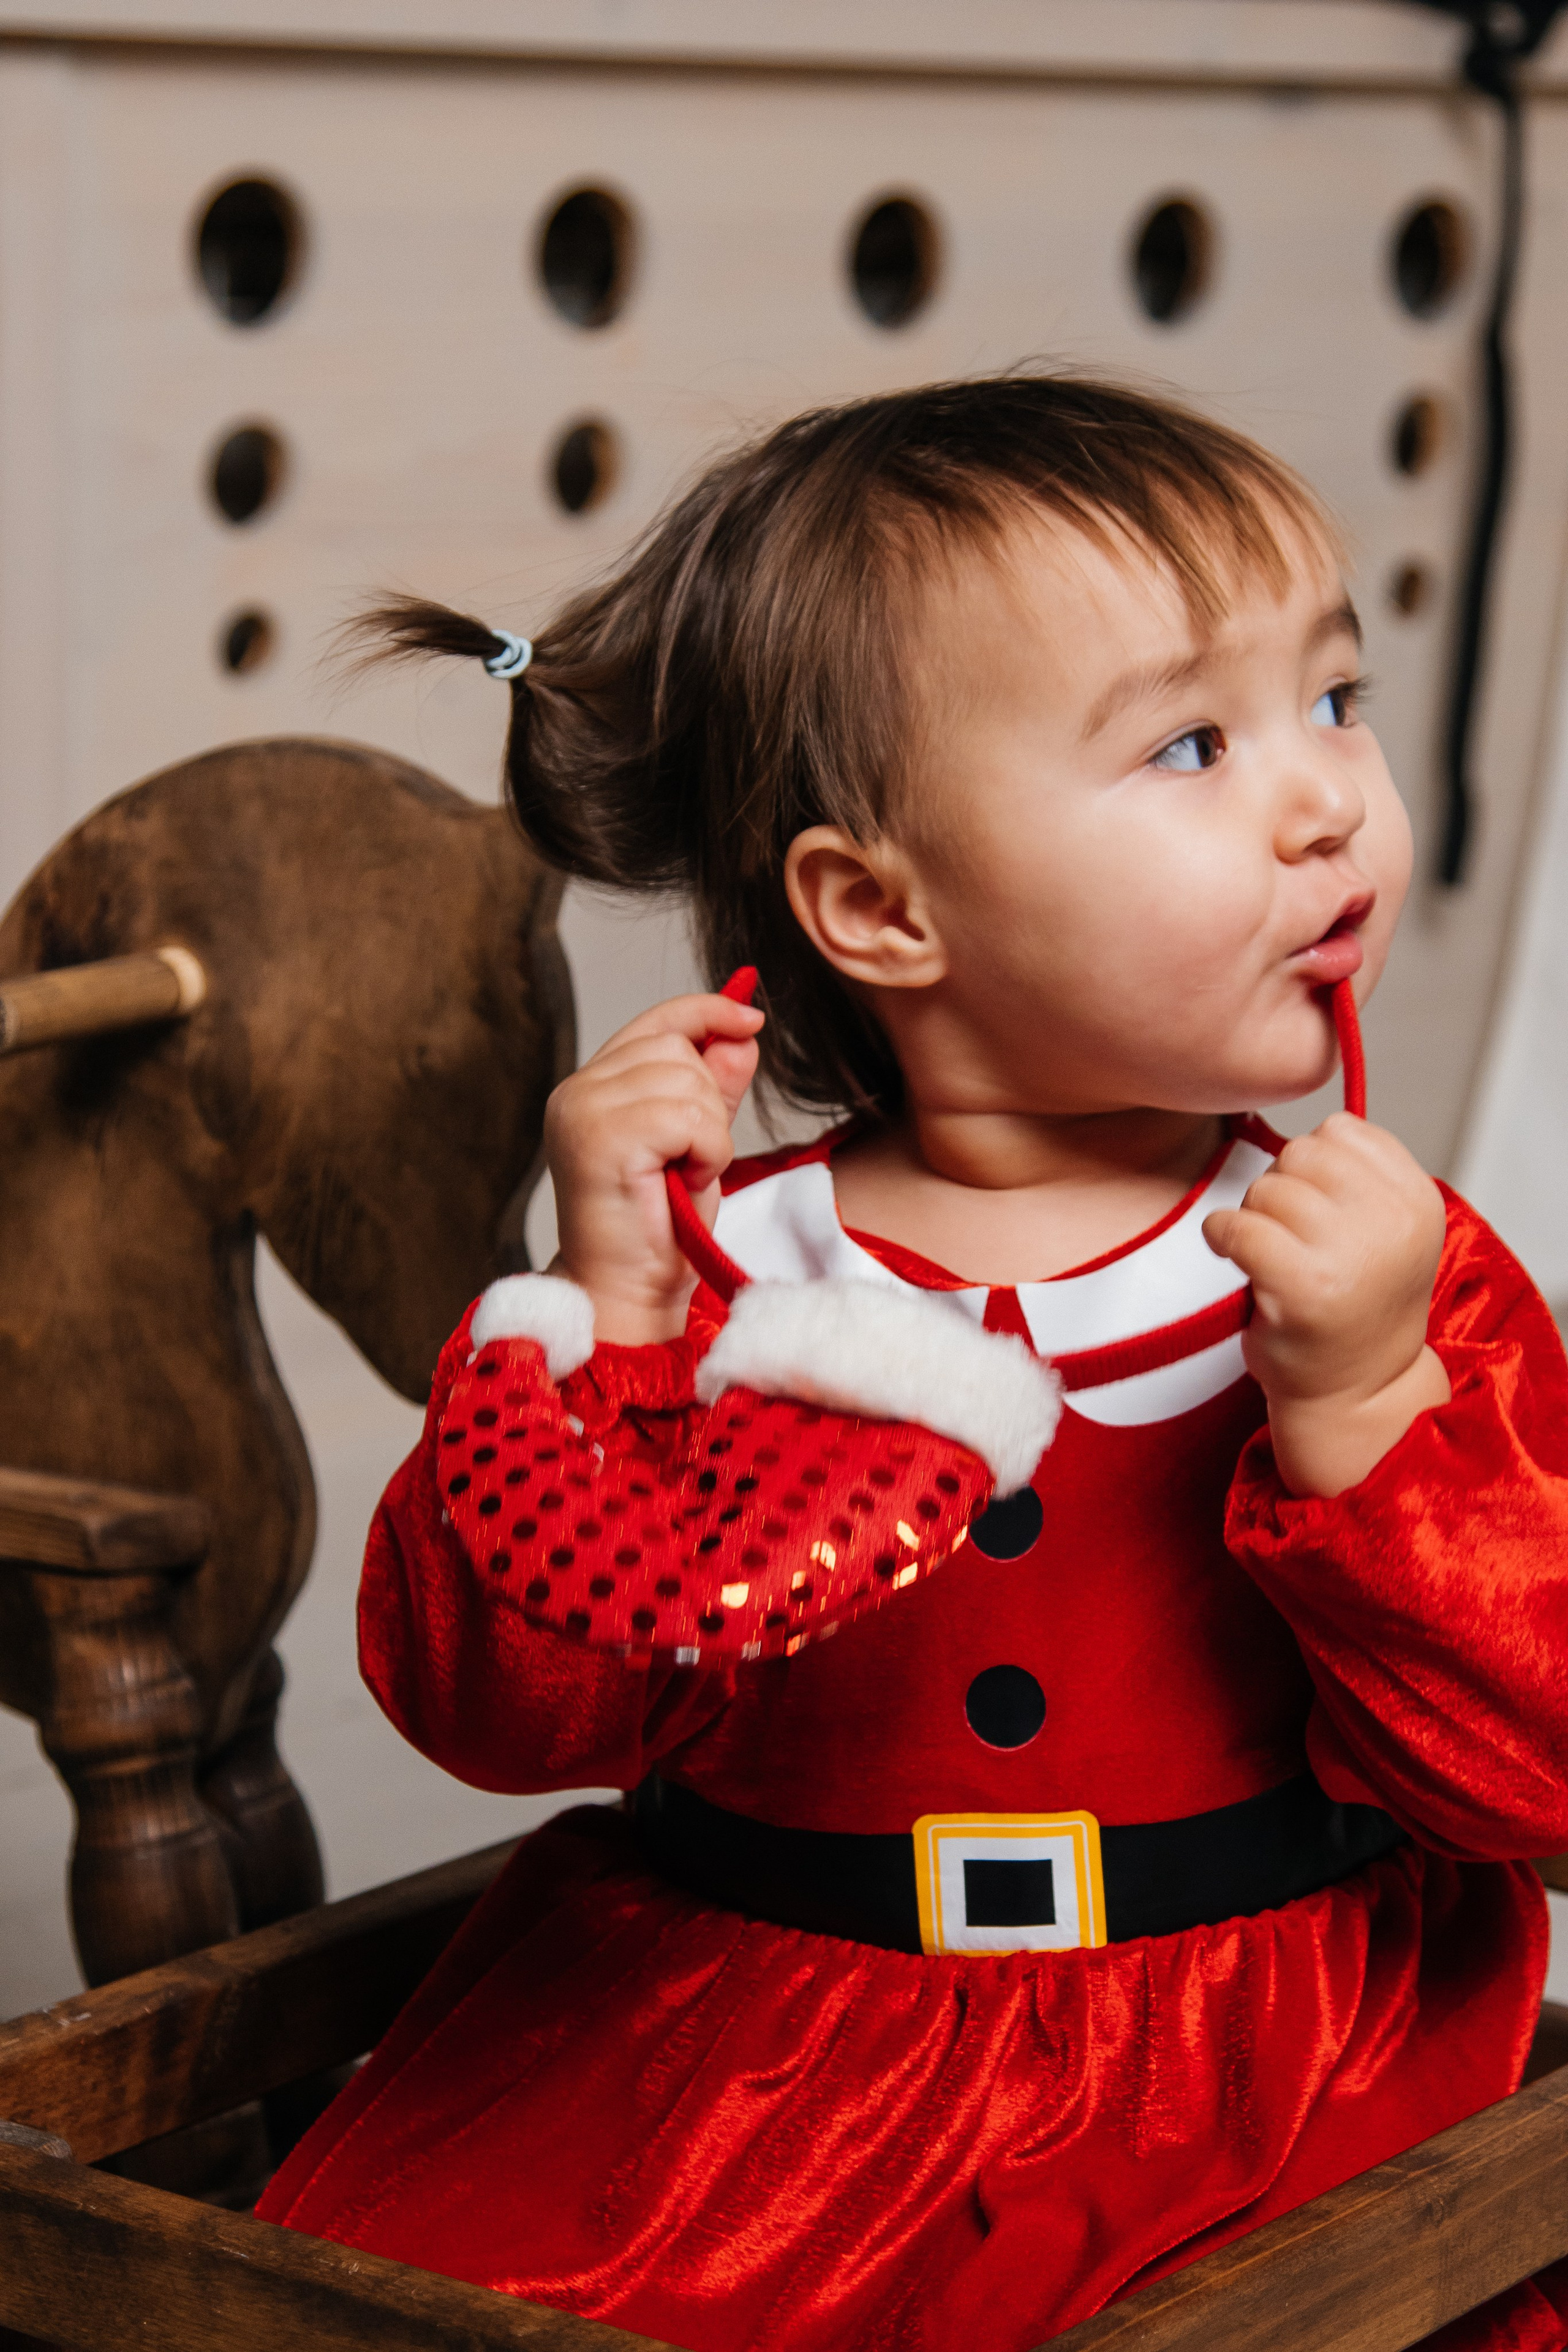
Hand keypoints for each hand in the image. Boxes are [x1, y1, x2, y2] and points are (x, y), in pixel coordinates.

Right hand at [544, 991, 764, 1344]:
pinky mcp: (600, 1137)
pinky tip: (683, 1181)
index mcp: (594, 1085)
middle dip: (709, 1103)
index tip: (750, 1019)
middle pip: (678, 1049)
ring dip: (709, 1134)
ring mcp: (583, 1110)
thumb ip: (714, 1086)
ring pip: (687, 1082)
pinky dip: (707, 1151)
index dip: (707, 1012)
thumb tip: (741, 1032)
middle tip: (690, 1160)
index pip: (657, 1020)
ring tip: (682, 1174)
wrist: (630, 1291)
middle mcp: (578, 1090)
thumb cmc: (661, 1227)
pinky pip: (689, 1117)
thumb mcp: (699, 1143)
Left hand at [1202, 1113, 1450, 1496]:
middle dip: (1282, 1188)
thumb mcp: (1386, 1229)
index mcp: (1418, 1199)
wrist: (1358, 1391)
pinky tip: (1239, 1262)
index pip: (1342, 1130)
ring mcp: (1349, 1253)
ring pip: (1266, 1187)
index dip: (1315, 1165)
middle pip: (1301, 1152)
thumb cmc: (1358, 1304)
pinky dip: (1222, 1237)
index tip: (1319, 1210)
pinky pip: (1235, 1226)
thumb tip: (1296, 1131)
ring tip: (1275, 1259)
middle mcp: (1392, 1221)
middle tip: (1291, 1238)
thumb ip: (1357, 1175)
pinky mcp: (1301, 1286)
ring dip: (1254, 1217)